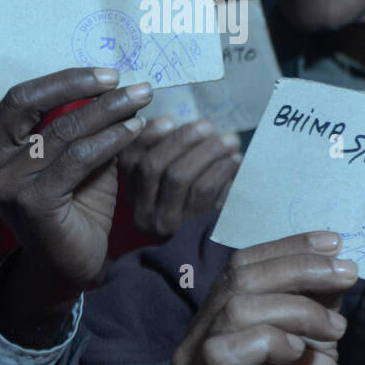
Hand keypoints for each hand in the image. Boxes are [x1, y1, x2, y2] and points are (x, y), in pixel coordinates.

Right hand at [0, 68, 149, 342]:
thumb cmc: (77, 207)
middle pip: (31, 104)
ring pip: (63, 130)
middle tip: (127, 82)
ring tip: (141, 102)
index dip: (64, 79)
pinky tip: (134, 130)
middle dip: (82, 86)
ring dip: (108, 111)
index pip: (22, 97)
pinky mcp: (32, 201)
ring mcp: (6, 182)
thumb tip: (119, 89)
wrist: (71, 264)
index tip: (108, 73)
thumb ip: (87, 128)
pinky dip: (110, 140)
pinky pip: (78, 159)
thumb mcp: (81, 160)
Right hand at [119, 117, 241, 237]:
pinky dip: (221, 169)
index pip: (129, 161)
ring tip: (229, 140)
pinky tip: (235, 161)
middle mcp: (143, 212)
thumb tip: (180, 124)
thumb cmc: (201, 203)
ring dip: (207, 151)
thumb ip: (173, 155)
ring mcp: (166, 222)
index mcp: (134, 195)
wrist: (220, 244)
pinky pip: (204, 189)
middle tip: (207, 125)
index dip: (147, 136)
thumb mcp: (179, 183)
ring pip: (179, 175)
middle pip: (153, 165)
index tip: (169, 119)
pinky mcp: (192, 227)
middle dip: (182, 139)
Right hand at [172, 232, 357, 364]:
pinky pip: (227, 348)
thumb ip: (318, 304)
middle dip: (301, 267)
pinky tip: (300, 353)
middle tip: (348, 275)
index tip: (337, 244)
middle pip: (240, 276)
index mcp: (220, 323)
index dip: (290, 248)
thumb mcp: (318, 345)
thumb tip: (334, 260)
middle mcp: (198, 340)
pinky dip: (271, 339)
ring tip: (335, 331)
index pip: (245, 265)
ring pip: (238, 305)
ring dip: (299, 309)